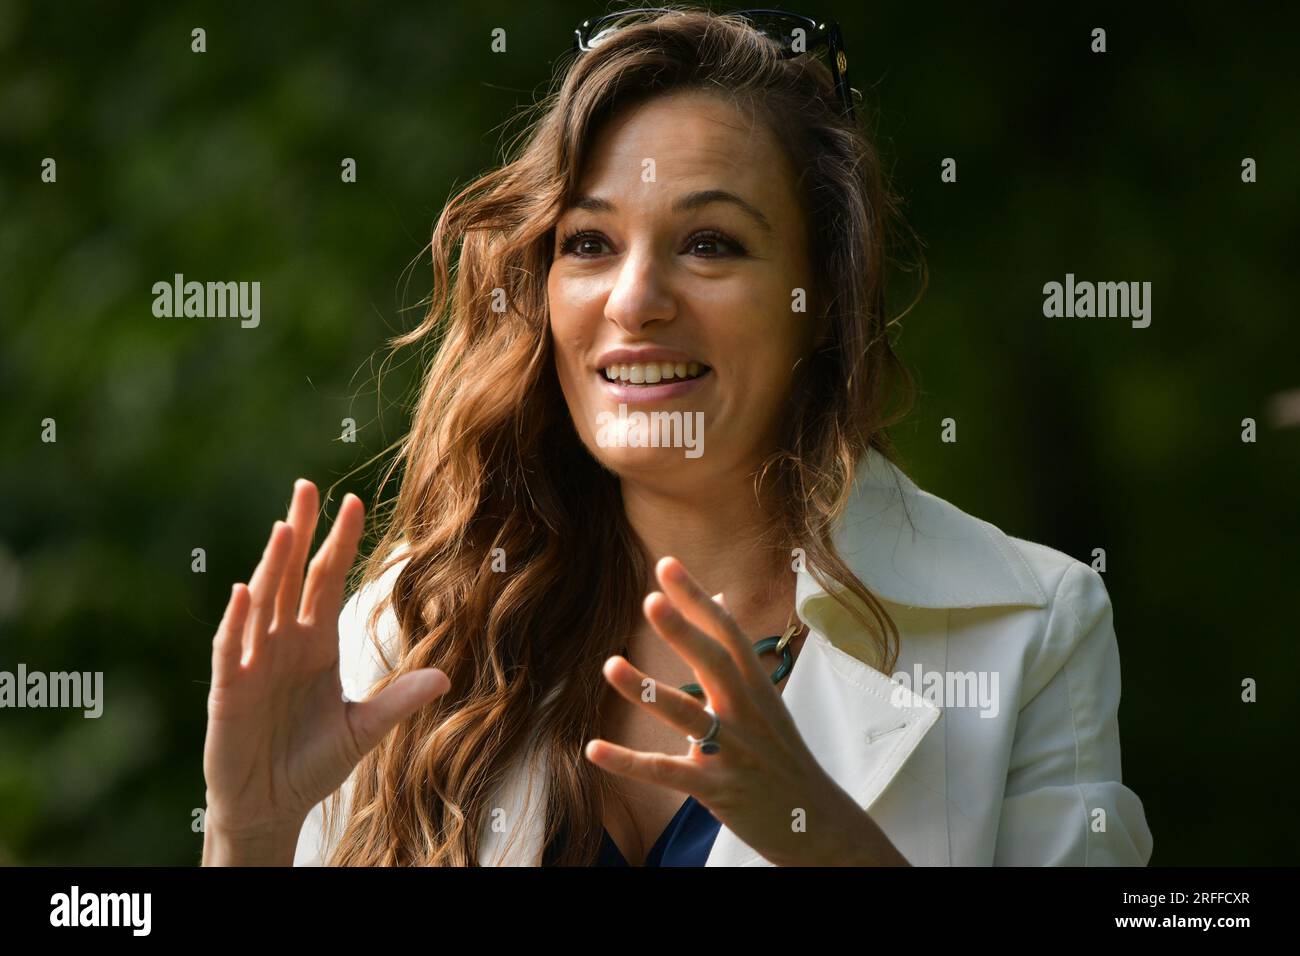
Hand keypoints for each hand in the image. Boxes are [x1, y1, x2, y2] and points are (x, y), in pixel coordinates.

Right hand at [201, 479, 449, 861]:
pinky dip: (238, 621)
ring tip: (285, 526)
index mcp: (317, 645)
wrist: (273, 806)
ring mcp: (254, 663)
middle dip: (300, 533)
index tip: (352, 503)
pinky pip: (231, 649)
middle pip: (293, 577)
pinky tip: (245, 591)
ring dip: (273, 565)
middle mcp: (284, 643)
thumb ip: (398, 701)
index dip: (339, 544)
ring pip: (263, 603)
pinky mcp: (229, 691)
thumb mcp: (364, 730)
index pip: (327, 582)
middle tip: (307, 487)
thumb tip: (445, 677)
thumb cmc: (313, 763)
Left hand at [583, 556, 906, 865]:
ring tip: (610, 665)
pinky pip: (666, 772)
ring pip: (686, 715)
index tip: (667, 565)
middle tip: (649, 600)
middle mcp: (747, 711)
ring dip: (646, 690)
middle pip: (714, 663)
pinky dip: (629, 762)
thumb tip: (720, 596)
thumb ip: (736, 651)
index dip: (697, 597)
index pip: (727, 631)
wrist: (814, 819)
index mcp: (757, 685)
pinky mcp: (716, 788)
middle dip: (682, 630)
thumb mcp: (766, 697)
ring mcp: (733, 750)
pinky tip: (593, 749)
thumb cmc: (781, 751)